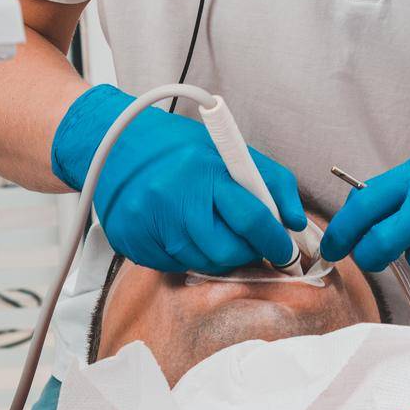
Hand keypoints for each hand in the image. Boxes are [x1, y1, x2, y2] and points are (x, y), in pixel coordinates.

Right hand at [51, 85, 305, 272]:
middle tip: (252, 244)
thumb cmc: (177, 147)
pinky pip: (173, 266)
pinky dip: (188, 256)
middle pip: (225, 251)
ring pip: (200, 263)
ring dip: (217, 255)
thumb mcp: (228, 149)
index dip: (275, 241)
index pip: (251, 217)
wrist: (113, 143)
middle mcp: (173, 198)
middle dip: (246, 253)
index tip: (287, 251)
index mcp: (202, 170)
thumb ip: (270, 181)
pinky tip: (183, 231)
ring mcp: (148, 223)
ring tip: (213, 229)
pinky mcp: (132, 242)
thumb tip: (296, 222)